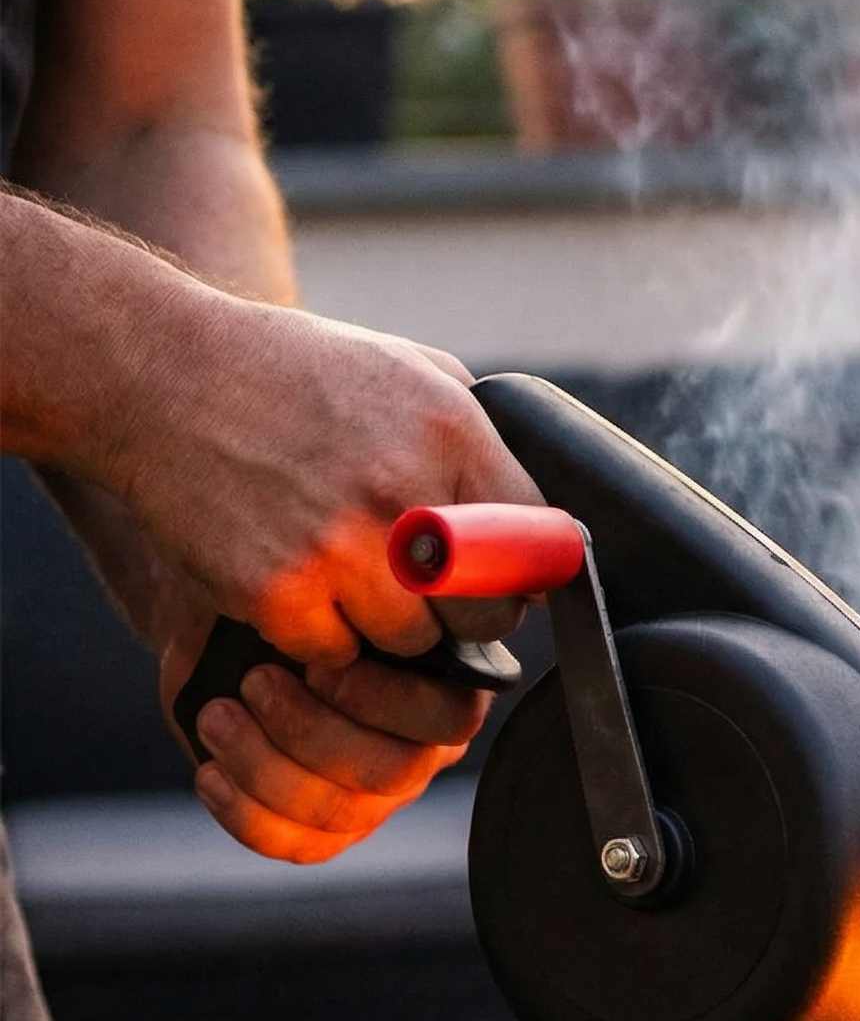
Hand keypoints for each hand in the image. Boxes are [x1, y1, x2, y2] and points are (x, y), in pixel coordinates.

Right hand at [103, 289, 541, 666]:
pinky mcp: (277, 592)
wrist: (159, 376)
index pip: (536, 543)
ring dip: (388, 625)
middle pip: (485, 612)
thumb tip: (540, 517)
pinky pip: (335, 653)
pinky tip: (298, 586)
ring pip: (412, 642)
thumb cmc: (290, 373)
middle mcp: (402, 492)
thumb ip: (478, 436)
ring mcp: (339, 547)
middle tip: (431, 595)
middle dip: (466, 614)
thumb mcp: (406, 368)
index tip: (505, 579)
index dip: (523, 572)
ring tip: (352, 579)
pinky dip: (319, 635)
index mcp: (449, 433)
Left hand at [155, 583, 487, 861]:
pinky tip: (210, 771)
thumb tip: (414, 570)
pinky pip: (297, 844)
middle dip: (312, 730)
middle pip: (392, 772)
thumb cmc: (288, 589)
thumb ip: (380, 584)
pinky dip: (245, 814)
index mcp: (447, 687)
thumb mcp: (331, 573)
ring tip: (218, 714)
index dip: (384, 699)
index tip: (324, 658)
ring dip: (265, 764)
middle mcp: (422, 749)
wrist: (227, 621)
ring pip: (338, 811)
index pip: (448, 718)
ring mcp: (377, 796)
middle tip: (256, 682)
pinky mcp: (325, 828)